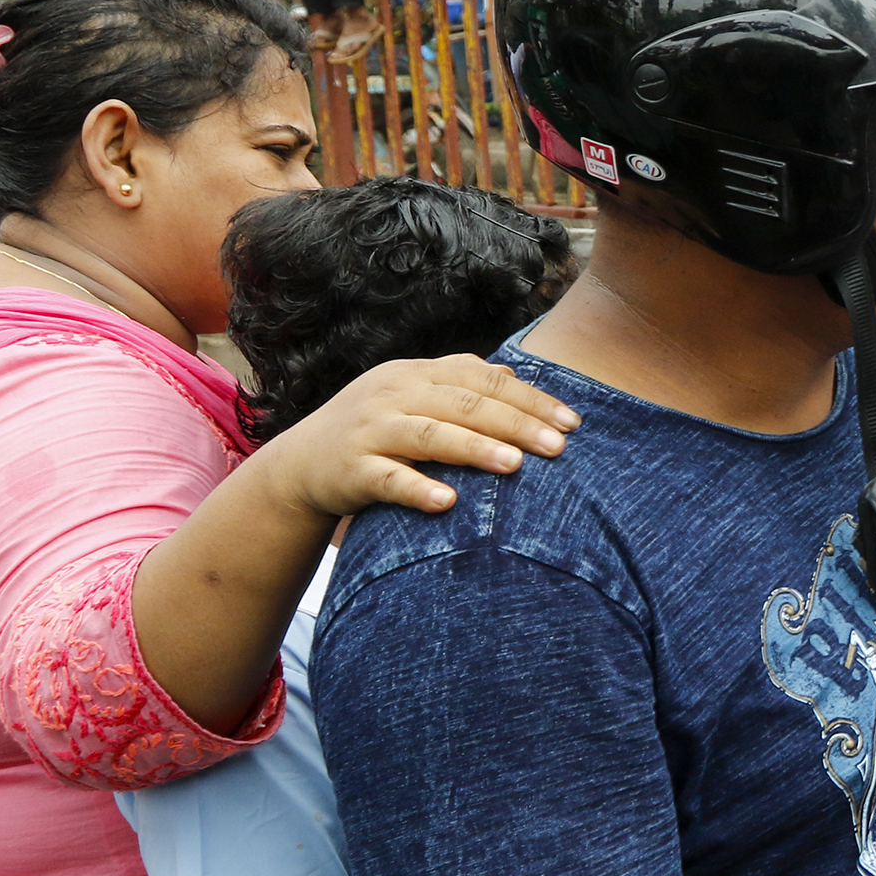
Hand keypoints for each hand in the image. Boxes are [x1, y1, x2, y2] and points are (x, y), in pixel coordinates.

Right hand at [252, 355, 578, 518]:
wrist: (301, 464)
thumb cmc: (376, 429)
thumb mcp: (414, 396)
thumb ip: (460, 382)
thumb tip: (515, 375)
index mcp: (416, 373)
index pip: (483, 380)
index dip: (530, 399)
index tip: (573, 422)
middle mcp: (393, 394)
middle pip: (463, 405)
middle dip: (516, 423)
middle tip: (559, 446)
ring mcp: (369, 430)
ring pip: (428, 436)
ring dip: (474, 449)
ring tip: (515, 466)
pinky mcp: (349, 469)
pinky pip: (386, 479)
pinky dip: (416, 488)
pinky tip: (447, 502)